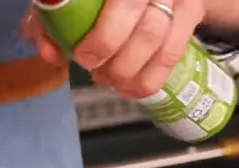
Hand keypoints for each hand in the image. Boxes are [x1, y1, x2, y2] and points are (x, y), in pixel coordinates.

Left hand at [22, 0, 238, 99]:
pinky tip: (129, 89)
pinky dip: (148, 79)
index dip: (98, 34)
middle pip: (135, 12)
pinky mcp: (189, 11)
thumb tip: (50, 54)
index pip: (107, 0)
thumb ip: (49, 23)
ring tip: (108, 79)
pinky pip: (171, 53)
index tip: (79, 53)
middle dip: (108, 49)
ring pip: (154, 35)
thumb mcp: (72, 2)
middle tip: (90, 65)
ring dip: (127, 69)